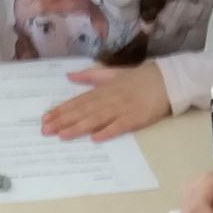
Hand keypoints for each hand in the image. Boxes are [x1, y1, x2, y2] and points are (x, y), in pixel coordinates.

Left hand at [40, 63, 169, 139]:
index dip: (61, 110)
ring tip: (62, 135)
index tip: (45, 118)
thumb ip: (90, 76)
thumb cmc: (139, 78)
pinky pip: (120, 126)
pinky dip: (108, 131)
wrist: (167, 80)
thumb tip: (69, 76)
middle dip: (63, 121)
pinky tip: (95, 138)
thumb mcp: (112, 73)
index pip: (77, 101)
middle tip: (46, 130)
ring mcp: (122, 108)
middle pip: (83, 111)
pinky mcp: (136, 118)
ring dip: (79, 127)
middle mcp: (109, 98)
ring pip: (97, 119)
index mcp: (103, 89)